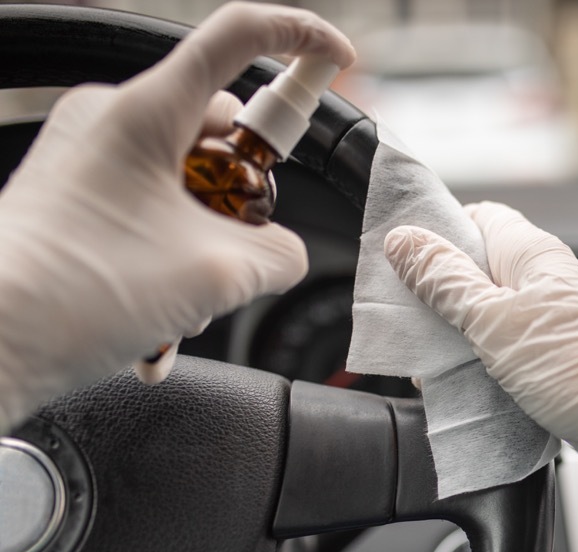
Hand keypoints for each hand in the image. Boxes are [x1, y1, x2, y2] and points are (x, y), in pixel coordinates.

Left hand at [0, 2, 354, 431]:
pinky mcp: (75, 199)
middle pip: (221, 134)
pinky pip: (150, 216)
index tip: (338, 63)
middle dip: (248, 200)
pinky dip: (169, 267)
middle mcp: (112, 121)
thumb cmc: (76, 292)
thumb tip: (285, 254)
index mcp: (146, 110)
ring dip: (207, 247)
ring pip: (188, 186)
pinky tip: (159, 324)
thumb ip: (281, 254)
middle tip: (245, 252)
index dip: (302, 41)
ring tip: (186, 306)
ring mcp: (89, 160)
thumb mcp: (216, 273)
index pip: (240, 36)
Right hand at [386, 202, 577, 504]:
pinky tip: (475, 393)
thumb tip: (405, 241)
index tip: (401, 261)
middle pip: (483, 274)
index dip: (438, 232)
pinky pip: (518, 359)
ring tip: (435, 371)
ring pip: (498, 322)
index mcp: (535, 254)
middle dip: (441, 300)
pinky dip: (491, 373)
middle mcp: (552, 284)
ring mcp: (564, 326)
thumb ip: (446, 283)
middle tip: (411, 330)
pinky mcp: (571, 367)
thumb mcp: (496, 321)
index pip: (479, 219)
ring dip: (463, 343)